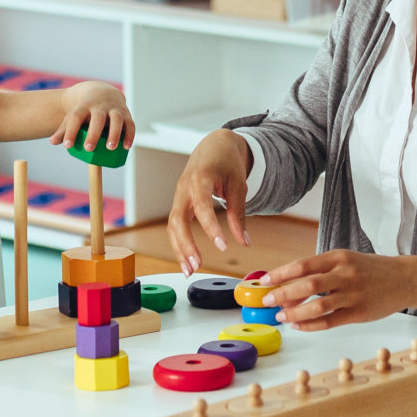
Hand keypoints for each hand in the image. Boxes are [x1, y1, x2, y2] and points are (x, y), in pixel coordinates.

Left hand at [50, 83, 134, 153]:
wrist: (102, 92)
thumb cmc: (85, 110)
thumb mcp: (73, 116)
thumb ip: (64, 129)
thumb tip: (53, 142)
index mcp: (84, 106)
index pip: (76, 117)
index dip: (71, 131)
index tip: (67, 145)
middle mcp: (100, 106)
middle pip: (98, 118)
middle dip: (94, 133)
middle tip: (88, 149)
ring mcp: (114, 109)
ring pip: (116, 119)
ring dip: (114, 133)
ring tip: (110, 148)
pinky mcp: (126, 114)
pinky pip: (130, 124)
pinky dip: (129, 135)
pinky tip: (126, 147)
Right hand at [167, 130, 252, 276]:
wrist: (214, 146)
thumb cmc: (227, 162)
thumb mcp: (238, 185)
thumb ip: (238, 214)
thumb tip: (244, 242)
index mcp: (200, 177)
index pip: (202, 206)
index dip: (210, 227)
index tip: (223, 246)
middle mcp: (184, 187)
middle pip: (177, 219)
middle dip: (185, 244)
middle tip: (197, 265)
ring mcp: (179, 196)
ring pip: (172, 225)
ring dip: (179, 249)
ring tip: (190, 270)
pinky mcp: (180, 203)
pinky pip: (175, 225)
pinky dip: (180, 243)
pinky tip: (188, 260)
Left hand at [261, 250, 416, 330]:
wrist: (405, 278)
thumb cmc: (370, 270)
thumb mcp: (346, 260)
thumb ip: (320, 271)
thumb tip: (289, 286)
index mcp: (338, 257)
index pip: (303, 264)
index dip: (281, 274)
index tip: (265, 281)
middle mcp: (345, 274)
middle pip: (307, 285)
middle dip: (283, 294)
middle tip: (268, 301)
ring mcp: (353, 294)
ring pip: (317, 306)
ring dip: (295, 312)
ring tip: (282, 316)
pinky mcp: (359, 313)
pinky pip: (330, 321)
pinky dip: (311, 325)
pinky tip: (299, 325)